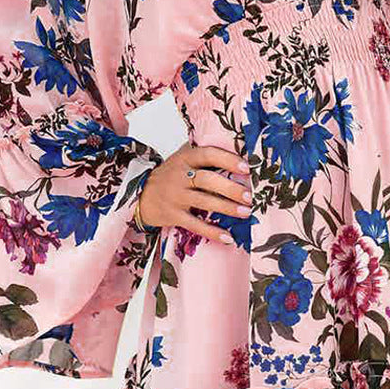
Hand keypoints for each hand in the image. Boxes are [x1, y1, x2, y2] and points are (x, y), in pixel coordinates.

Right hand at [137, 141, 252, 244]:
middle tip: (249, 195)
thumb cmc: (169, 176)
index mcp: (184, 158)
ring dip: (227, 208)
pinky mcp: (172, 215)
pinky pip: (195, 224)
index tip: (247, 167)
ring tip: (246, 212)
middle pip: (207, 180)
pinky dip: (212, 232)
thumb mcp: (181, 160)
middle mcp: (179, 176)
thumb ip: (203, 155)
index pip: (208, 154)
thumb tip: (238, 151)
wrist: (140, 195)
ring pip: (204, 201)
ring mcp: (175, 196)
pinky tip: (228, 237)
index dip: (227, 159)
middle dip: (230, 188)